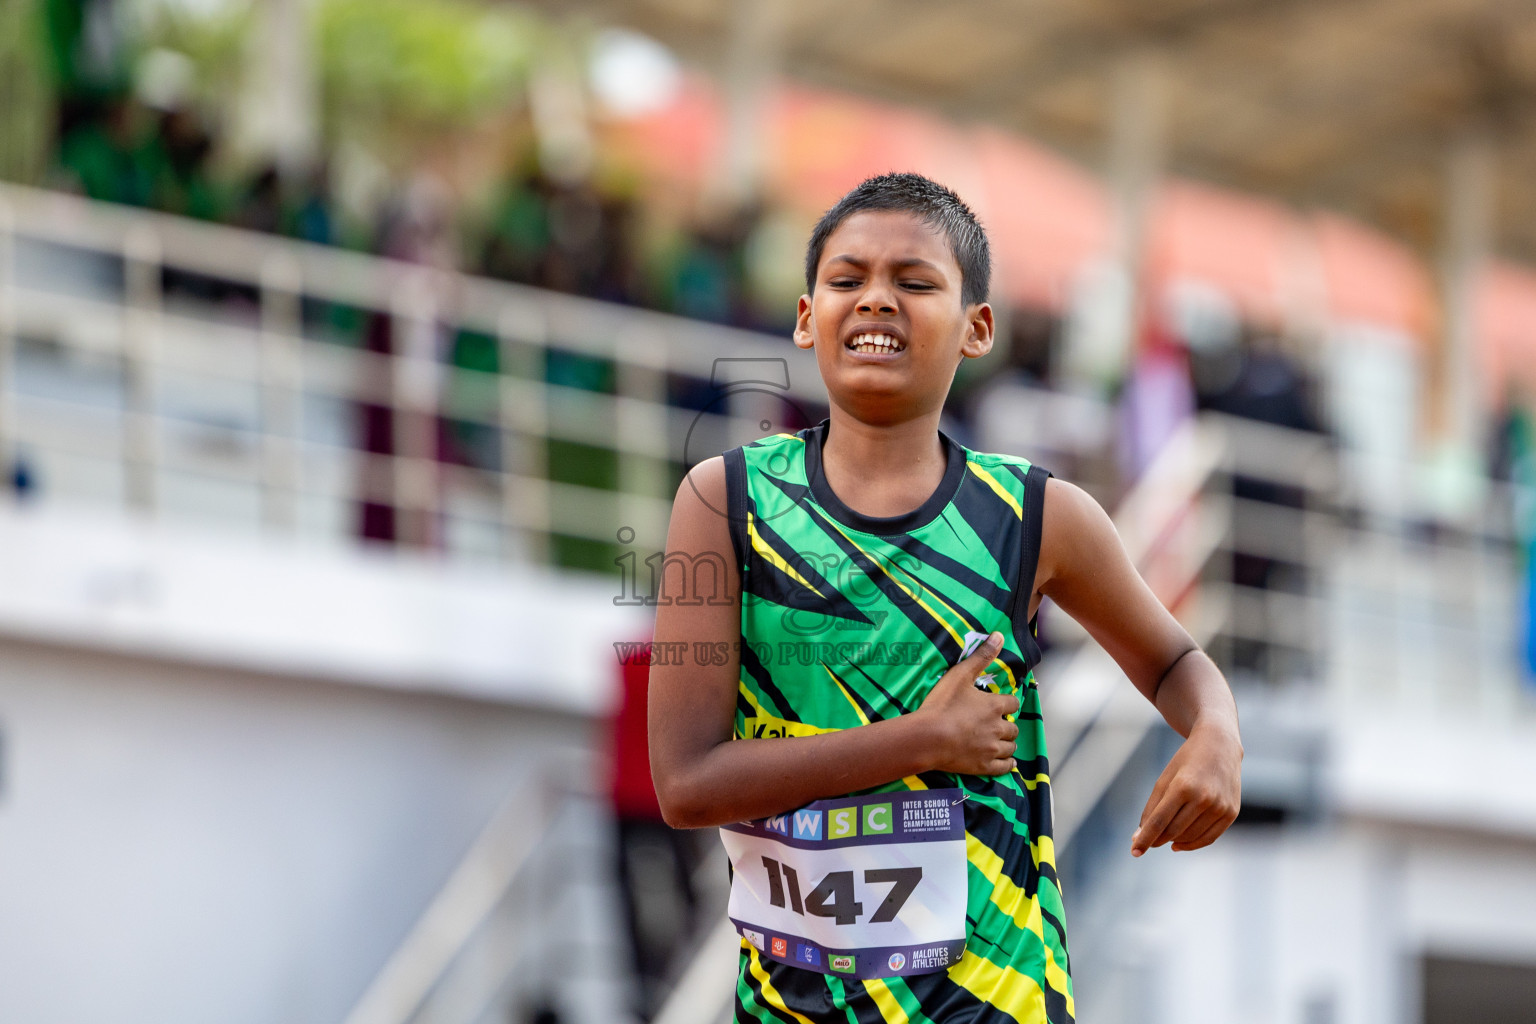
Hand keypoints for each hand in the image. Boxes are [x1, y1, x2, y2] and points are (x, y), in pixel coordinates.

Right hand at [914, 631, 1019, 776]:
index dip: (1006, 703)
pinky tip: (1005, 762)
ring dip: (1007, 743)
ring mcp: (992, 749)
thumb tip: (1000, 635)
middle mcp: (999, 728)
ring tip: (997, 741)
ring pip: (1011, 748)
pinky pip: (1005, 768)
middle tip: (994, 723)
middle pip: (1013, 727)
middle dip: (1006, 725)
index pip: (1013, 703)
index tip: (999, 704)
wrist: (927, 737)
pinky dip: (1007, 764)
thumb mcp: (960, 675)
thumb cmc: (942, 705)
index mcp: (995, 706)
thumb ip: (981, 656)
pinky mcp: (984, 766)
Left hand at [1131, 720, 1241, 855]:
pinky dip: (1191, 844)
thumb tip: (1139, 837)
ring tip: (1164, 836)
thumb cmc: (1186, 762)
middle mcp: (1204, 798)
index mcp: (1183, 786)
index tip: (1134, 851)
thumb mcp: (1164, 779)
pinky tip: (1178, 844)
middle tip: (1148, 841)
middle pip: (1173, 831)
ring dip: (1173, 841)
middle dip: (1157, 839)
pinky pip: (1208, 838)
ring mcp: (1220, 807)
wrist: (1220, 746)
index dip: (1146, 838)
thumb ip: (1152, 808)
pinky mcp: (1231, 813)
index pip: (1159, 821)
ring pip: (1190, 837)